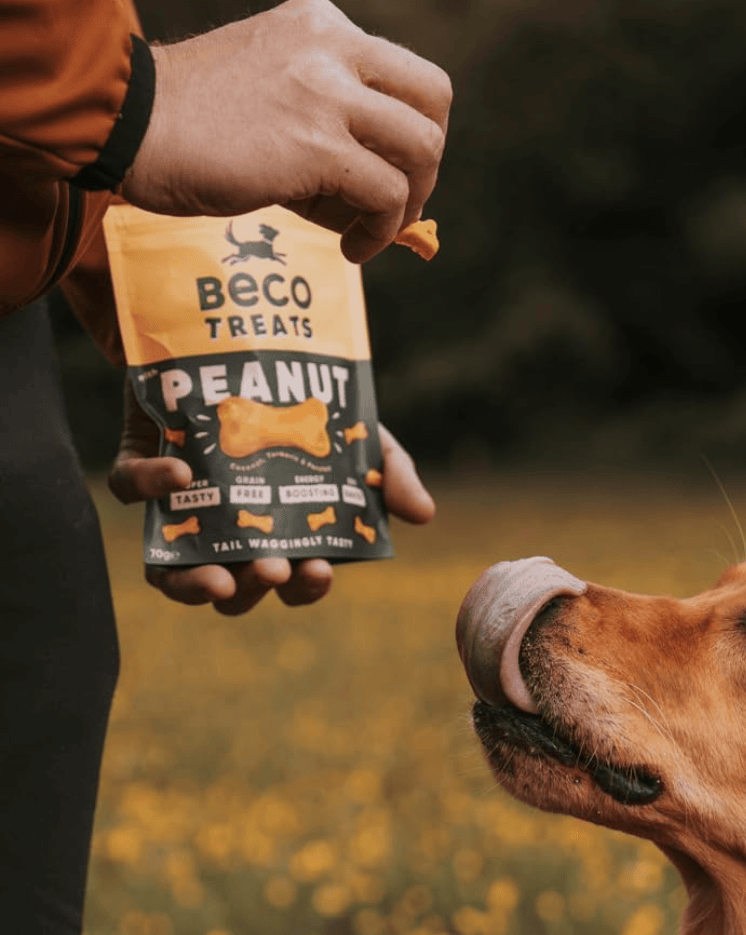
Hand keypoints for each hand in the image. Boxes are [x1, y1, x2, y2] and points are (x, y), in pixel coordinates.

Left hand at [108, 382, 434, 615]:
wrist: (246, 344)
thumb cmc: (308, 407)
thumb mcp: (363, 437)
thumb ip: (393, 474)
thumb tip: (424, 514)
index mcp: (285, 535)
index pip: (294, 583)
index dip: (305, 590)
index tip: (321, 569)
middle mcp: (231, 533)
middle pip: (237, 590)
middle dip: (256, 590)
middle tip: (274, 568)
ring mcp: (183, 507)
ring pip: (173, 573)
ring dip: (192, 586)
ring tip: (219, 577)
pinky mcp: (142, 466)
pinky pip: (131, 494)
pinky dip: (151, 489)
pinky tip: (181, 477)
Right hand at [119, 0, 451, 263]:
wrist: (125, 125)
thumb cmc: (192, 124)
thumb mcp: (275, 98)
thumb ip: (332, 127)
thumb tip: (393, 200)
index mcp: (322, 26)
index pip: (407, 74)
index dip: (410, 131)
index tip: (387, 172)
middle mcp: (332, 46)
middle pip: (435, 97)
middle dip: (428, 161)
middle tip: (398, 201)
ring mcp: (326, 92)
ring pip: (423, 146)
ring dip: (411, 201)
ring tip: (373, 230)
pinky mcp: (316, 145)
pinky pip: (387, 194)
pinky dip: (381, 231)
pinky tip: (352, 249)